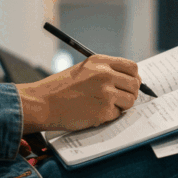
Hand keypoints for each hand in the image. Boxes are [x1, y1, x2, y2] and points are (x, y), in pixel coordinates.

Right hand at [17, 54, 140, 132]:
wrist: (43, 103)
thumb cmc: (61, 89)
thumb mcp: (84, 70)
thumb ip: (105, 71)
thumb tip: (129, 80)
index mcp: (100, 62)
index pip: (132, 67)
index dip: (134, 78)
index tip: (129, 85)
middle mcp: (105, 74)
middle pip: (135, 84)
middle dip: (130, 93)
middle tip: (119, 99)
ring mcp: (105, 93)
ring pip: (130, 100)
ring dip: (121, 106)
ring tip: (104, 105)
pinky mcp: (104, 110)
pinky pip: (118, 114)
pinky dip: (109, 116)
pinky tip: (94, 112)